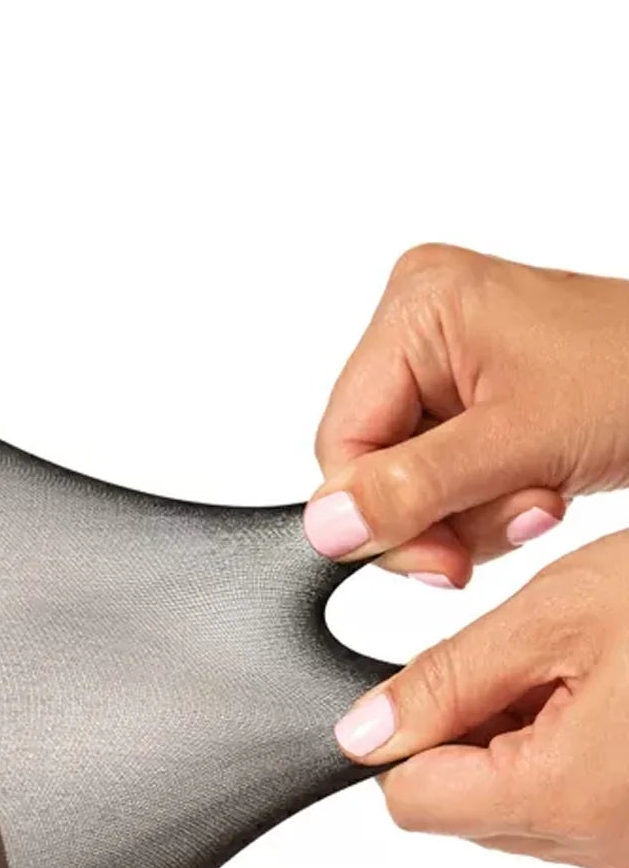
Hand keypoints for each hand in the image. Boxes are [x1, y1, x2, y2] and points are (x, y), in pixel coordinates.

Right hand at [303, 243, 628, 585]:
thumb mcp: (517, 443)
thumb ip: (413, 489)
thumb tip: (327, 526)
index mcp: (415, 308)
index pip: (341, 443)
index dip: (380, 515)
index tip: (440, 559)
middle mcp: (421, 324)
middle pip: (372, 465)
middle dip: (439, 513)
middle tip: (509, 522)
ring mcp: (449, 359)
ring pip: (408, 483)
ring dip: (471, 515)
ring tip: (540, 499)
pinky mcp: (477, 394)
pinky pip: (443, 476)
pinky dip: (487, 503)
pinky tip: (538, 487)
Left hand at [331, 530, 628, 867]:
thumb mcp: (559, 614)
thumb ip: (446, 680)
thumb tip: (363, 734)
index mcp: (560, 796)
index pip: (412, 801)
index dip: (406, 733)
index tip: (444, 677)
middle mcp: (597, 844)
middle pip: (463, 806)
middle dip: (472, 731)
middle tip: (537, 655)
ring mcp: (628, 847)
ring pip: (517, 805)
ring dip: (525, 738)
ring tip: (593, 668)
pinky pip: (575, 804)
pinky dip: (574, 750)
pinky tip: (617, 694)